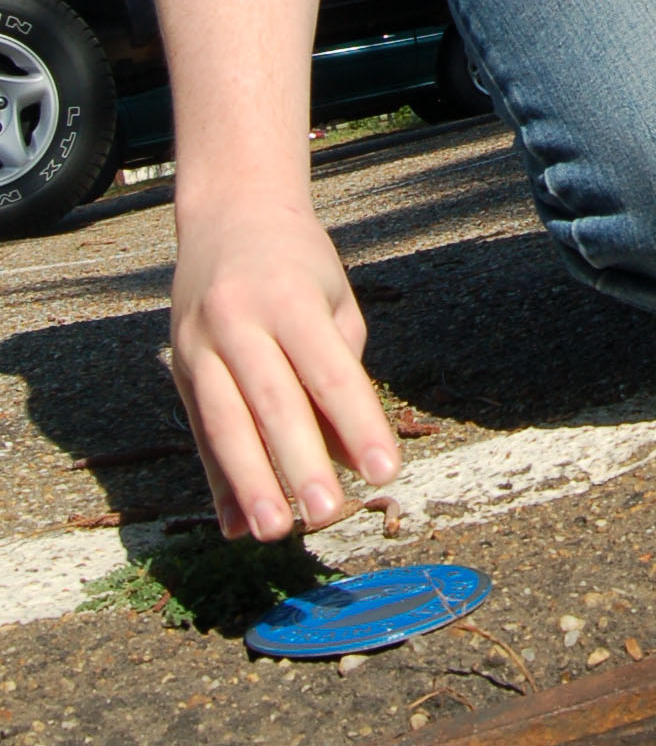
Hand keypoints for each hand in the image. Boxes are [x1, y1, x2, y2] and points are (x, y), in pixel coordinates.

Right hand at [170, 202, 399, 540]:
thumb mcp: (334, 301)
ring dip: (250, 482)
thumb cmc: (299, 264)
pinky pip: (200, 432)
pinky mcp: (179, 368)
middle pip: (272, 400)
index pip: (329, 371)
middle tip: (328, 514)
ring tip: (275, 531)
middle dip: (299, 462)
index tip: (386, 472)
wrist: (229, 214)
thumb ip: (340, 373)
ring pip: (224, 422)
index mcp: (289, 297)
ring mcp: (199, 343)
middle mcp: (237, 319)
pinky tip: (235, 524)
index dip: (359, 424)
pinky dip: (218, 481)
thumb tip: (343, 459)